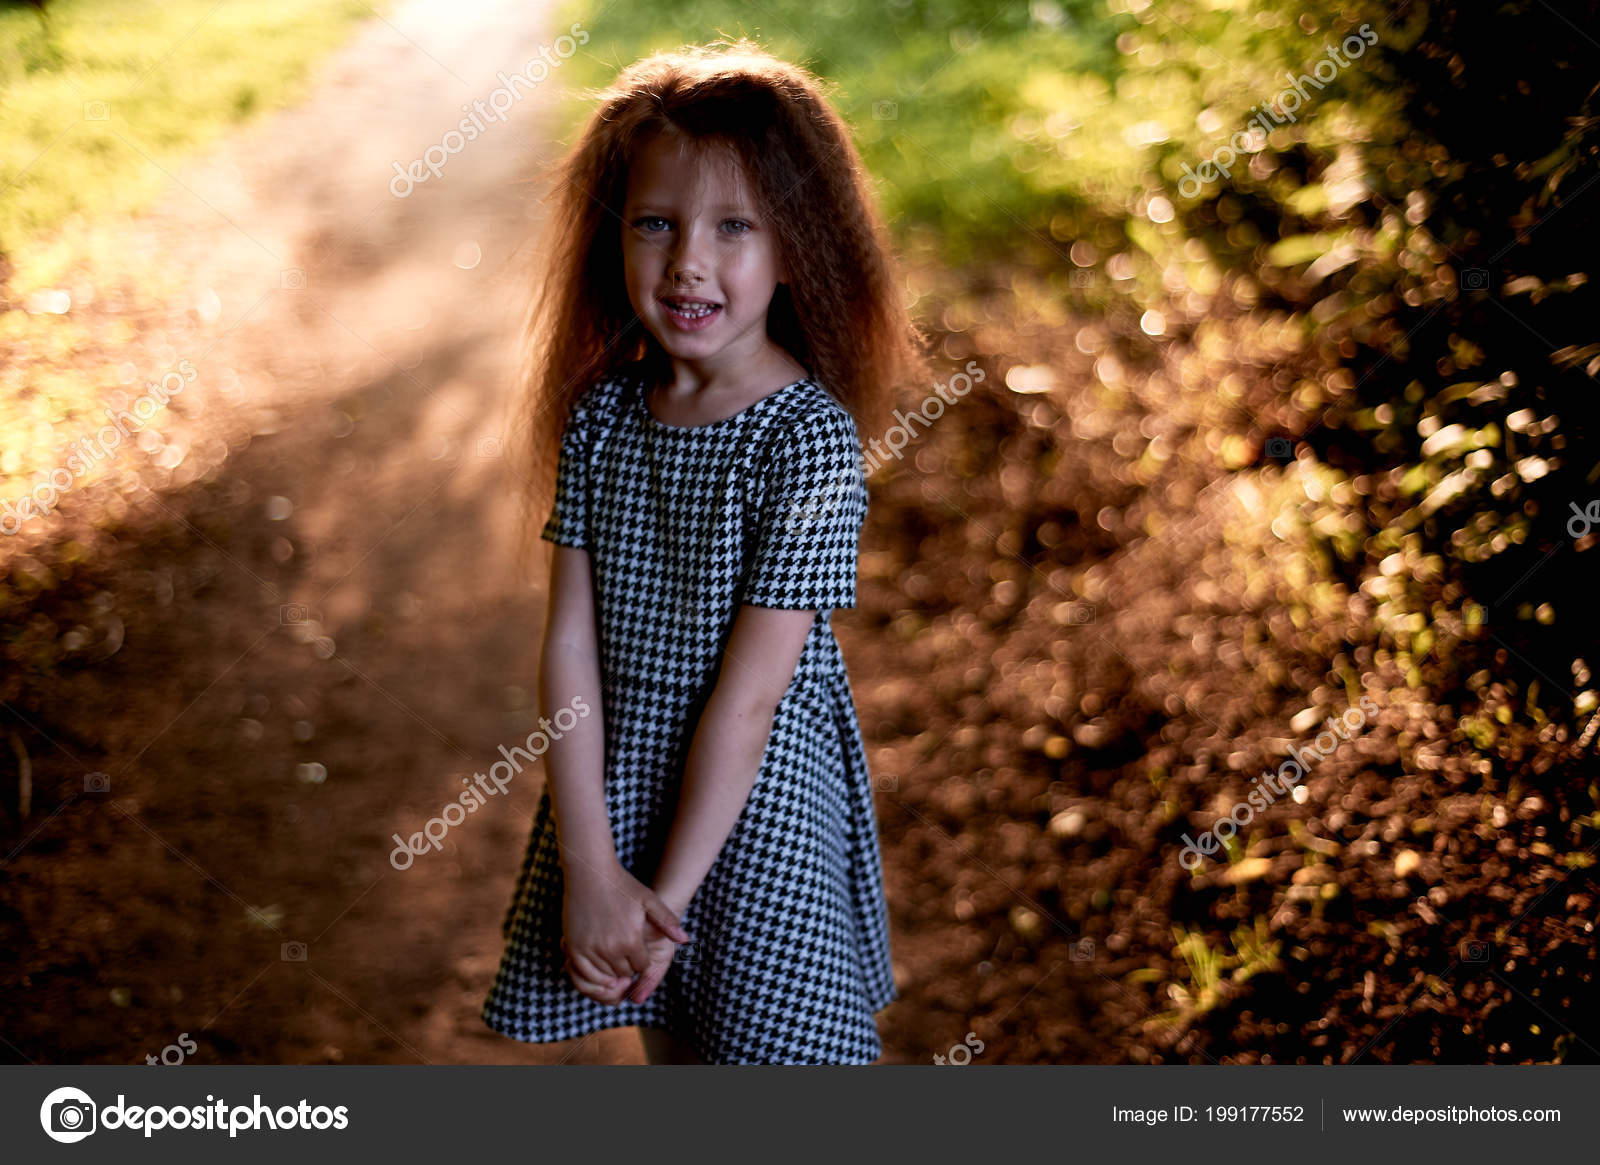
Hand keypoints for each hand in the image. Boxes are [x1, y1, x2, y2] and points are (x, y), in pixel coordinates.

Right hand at [561, 860, 688, 1004]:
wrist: (590, 873)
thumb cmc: (621, 885)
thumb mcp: (649, 900)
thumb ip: (667, 921)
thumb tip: (684, 940)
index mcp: (631, 940)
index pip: (642, 967)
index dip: (642, 959)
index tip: (638, 949)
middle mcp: (611, 949)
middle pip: (624, 973)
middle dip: (627, 966)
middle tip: (624, 952)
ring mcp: (590, 950)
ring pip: (605, 975)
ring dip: (610, 969)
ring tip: (611, 953)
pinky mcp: (573, 948)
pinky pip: (584, 973)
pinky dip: (592, 972)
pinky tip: (597, 959)